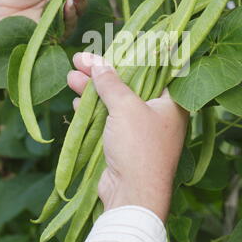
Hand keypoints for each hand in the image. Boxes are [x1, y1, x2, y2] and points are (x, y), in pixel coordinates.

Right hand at [68, 53, 188, 222]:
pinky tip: (78, 100)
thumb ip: (112, 83)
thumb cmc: (139, 147)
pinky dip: (93, 110)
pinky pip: (108, 120)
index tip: (112, 46)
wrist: (132, 196)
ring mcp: (139, 130)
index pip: (152, 70)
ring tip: (71, 75)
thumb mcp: (126, 107)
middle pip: (128, 84)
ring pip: (114, 102)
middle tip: (80, 59)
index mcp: (170, 102)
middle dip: (102, 73)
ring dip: (93, 90)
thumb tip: (99, 64)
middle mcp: (157, 114)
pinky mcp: (124, 143)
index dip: (130, 56)